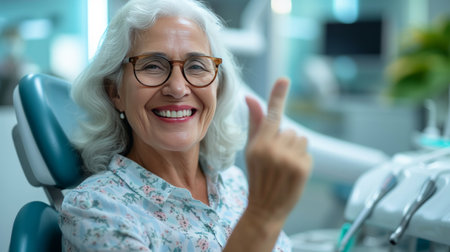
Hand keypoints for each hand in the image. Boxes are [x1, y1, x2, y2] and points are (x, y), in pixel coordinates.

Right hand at [244, 78, 311, 225]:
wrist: (265, 207)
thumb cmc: (257, 176)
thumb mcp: (251, 149)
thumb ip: (255, 122)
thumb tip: (250, 97)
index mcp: (259, 144)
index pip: (271, 115)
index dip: (278, 96)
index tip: (284, 80)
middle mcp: (274, 151)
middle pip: (290, 130)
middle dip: (286, 140)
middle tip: (276, 158)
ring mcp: (289, 160)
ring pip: (301, 139)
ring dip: (296, 149)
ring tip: (285, 165)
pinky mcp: (303, 169)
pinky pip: (308, 152)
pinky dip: (302, 160)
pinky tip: (292, 172)